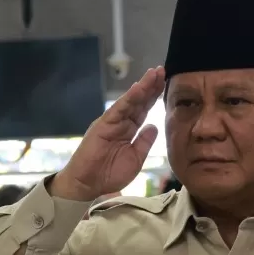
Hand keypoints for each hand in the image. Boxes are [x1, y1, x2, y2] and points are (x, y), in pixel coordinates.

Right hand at [52, 66, 164, 203]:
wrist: (87, 185)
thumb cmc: (109, 174)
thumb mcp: (135, 159)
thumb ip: (145, 142)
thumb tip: (154, 125)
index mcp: (130, 130)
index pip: (145, 109)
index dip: (155, 96)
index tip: (166, 82)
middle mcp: (121, 122)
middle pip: (139, 101)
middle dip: (151, 86)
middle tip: (162, 69)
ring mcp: (112, 122)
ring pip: (131, 101)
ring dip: (143, 87)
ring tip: (154, 73)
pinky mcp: (103, 125)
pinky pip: (118, 109)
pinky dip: (129, 98)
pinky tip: (139, 87)